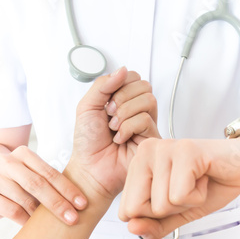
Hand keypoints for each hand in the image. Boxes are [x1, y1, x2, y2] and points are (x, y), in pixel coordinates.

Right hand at [0, 146, 87, 224]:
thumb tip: (81, 202)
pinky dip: (25, 220)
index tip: (82, 204)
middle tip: (73, 218)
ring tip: (53, 226)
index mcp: (23, 153)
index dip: (68, 189)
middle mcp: (5, 162)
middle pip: (37, 184)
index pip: (49, 172)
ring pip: (24, 199)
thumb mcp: (33, 175)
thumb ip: (50, 182)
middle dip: (58, 203)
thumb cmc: (19, 182)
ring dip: (41, 215)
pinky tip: (32, 226)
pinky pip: (11, 210)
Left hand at [67, 67, 159, 200]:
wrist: (89, 168)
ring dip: (125, 113)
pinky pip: (146, 119)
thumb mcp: (87, 106)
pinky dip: (128, 128)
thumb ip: (102, 85)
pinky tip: (120, 139)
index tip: (106, 101)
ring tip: (114, 128)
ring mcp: (146, 124)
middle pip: (144, 85)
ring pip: (148, 100)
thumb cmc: (87, 142)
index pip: (132, 76)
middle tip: (109, 116)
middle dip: (122, 98)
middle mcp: (136, 110)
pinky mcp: (152, 138)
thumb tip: (122, 70)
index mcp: (122, 100)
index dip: (120, 84)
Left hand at [118, 130, 239, 238]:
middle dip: (168, 210)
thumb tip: (131, 228)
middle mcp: (144, 152)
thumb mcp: (177, 213)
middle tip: (186, 190)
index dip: (155, 214)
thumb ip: (153, 225)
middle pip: (138, 208)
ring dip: (187, 202)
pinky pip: (180, 195)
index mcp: (136, 164)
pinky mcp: (184, 150)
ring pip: (161, 203)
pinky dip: (198, 196)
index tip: (174, 195)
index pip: (126, 211)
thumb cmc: (209, 184)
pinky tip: (205, 178)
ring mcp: (163, 149)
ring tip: (197, 182)